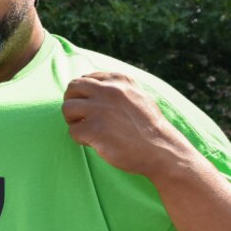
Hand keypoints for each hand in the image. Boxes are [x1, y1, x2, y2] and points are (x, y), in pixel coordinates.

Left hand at [61, 71, 191, 178]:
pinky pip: (73, 131)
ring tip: (88, 131)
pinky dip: (80, 139)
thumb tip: (90, 83)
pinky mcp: (95, 129)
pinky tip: (94, 143)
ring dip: (74, 121)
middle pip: (72, 88)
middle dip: (73, 103)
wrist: (163, 151)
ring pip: (67, 108)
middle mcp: (109, 90)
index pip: (86, 79)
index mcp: (119, 80)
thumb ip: (117, 88)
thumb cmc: (149, 127)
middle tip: (81, 118)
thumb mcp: (138, 96)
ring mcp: (100, 109)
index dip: (84, 95)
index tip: (93, 108)